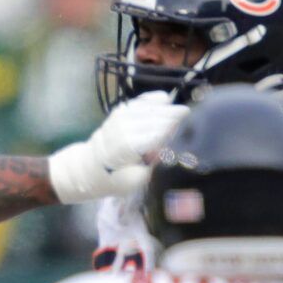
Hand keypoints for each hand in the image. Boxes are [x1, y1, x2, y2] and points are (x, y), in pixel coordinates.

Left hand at [48, 92, 187, 203]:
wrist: (86, 168)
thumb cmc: (112, 179)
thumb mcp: (136, 181)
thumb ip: (156, 165)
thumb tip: (175, 150)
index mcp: (129, 144)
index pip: (163, 131)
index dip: (180, 131)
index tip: (196, 132)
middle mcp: (126, 125)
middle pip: (162, 118)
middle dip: (179, 120)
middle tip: (197, 123)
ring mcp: (122, 115)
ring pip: (155, 108)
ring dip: (170, 112)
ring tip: (185, 117)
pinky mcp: (122, 110)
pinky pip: (144, 101)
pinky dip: (156, 101)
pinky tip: (166, 102)